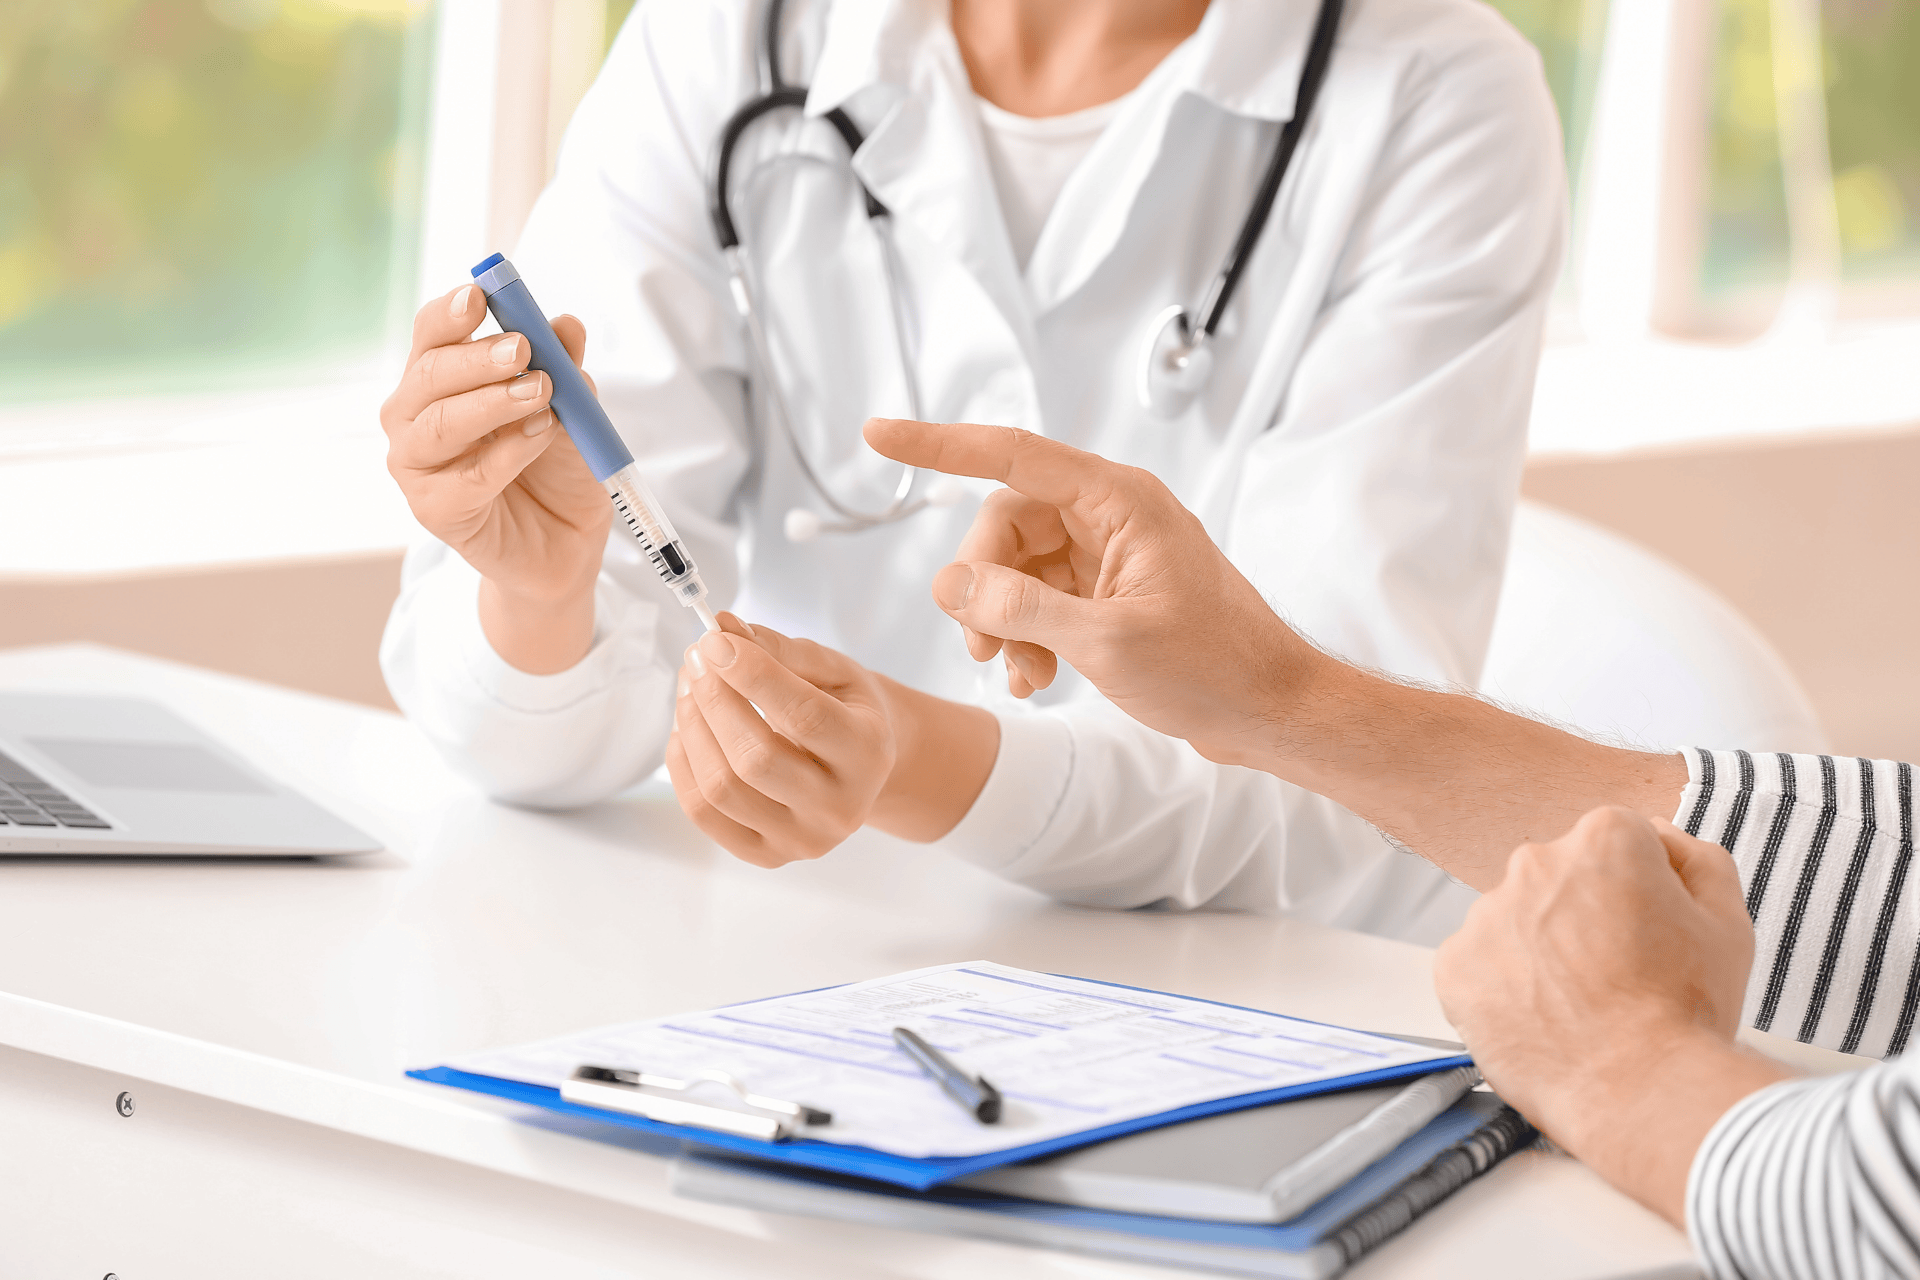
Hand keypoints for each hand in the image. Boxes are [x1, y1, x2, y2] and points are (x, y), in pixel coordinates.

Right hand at [381, 285, 611, 671]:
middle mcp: (414, 417)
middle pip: (427, 374)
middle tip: (523, 350)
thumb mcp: (571, 409)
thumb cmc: (556, 468)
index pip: (431, 335)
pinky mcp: (434, 510)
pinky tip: (539, 435)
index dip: (450, 313)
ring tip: (540, 393)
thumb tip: (567, 325)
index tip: (480, 296)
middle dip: (477, 357)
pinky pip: (466, 477)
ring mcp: (417, 465)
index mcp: (440, 380)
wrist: (565, 541)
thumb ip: (564, 369)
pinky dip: (506, 452)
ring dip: (491, 402)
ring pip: (438, 424)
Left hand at [666, 614, 897, 866]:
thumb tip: (723, 628)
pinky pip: (703, 812)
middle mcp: (840, 808)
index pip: (804, 716)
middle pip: (756, 758)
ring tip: (690, 687)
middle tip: (697, 658)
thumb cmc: (847, 710)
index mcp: (869, 755)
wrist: (863, 769)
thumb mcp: (833, 671)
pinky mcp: (766, 855)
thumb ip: (781, 649)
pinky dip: (684, 763)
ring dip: (692, 727)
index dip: (752, 675)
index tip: (715, 640)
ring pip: (721, 788)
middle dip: (714, 699)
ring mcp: (802, 840)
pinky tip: (688, 728)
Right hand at [863, 417, 1321, 766]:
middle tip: (977, 644)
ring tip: (1014, 674)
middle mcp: (1112, 517)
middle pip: (1005, 523)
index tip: (877, 435)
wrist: (1271, 712)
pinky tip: (1032, 681)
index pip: (1012, 456)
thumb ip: (1021, 608)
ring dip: (1001, 620)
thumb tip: (952, 585)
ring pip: (1017, 567)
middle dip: (979, 583)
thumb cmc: (1214, 668)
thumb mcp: (1106, 642)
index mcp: (1119, 502)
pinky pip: (1041, 599)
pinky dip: (1026, 637)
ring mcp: (1111, 556)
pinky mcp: (1110, 594)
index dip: (939, 444)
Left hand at [1433, 807, 1789, 1222]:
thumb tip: (1659, 838)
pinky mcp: (1454, 964)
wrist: (1640, 1089)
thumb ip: (1696, 860)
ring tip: (1580, 1005)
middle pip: (1559, 880)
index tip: (1647, 933)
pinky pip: (1478, 966)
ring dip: (1540, 952)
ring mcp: (1487, 914)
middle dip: (1583, 916)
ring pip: (1516, 923)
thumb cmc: (1686, 1012)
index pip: (1616, 845)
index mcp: (1603, 839)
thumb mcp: (1726, 921)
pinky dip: (1502, 989)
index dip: (1639, 893)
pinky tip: (1542, 1019)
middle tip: (1616, 975)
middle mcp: (1535, 862)